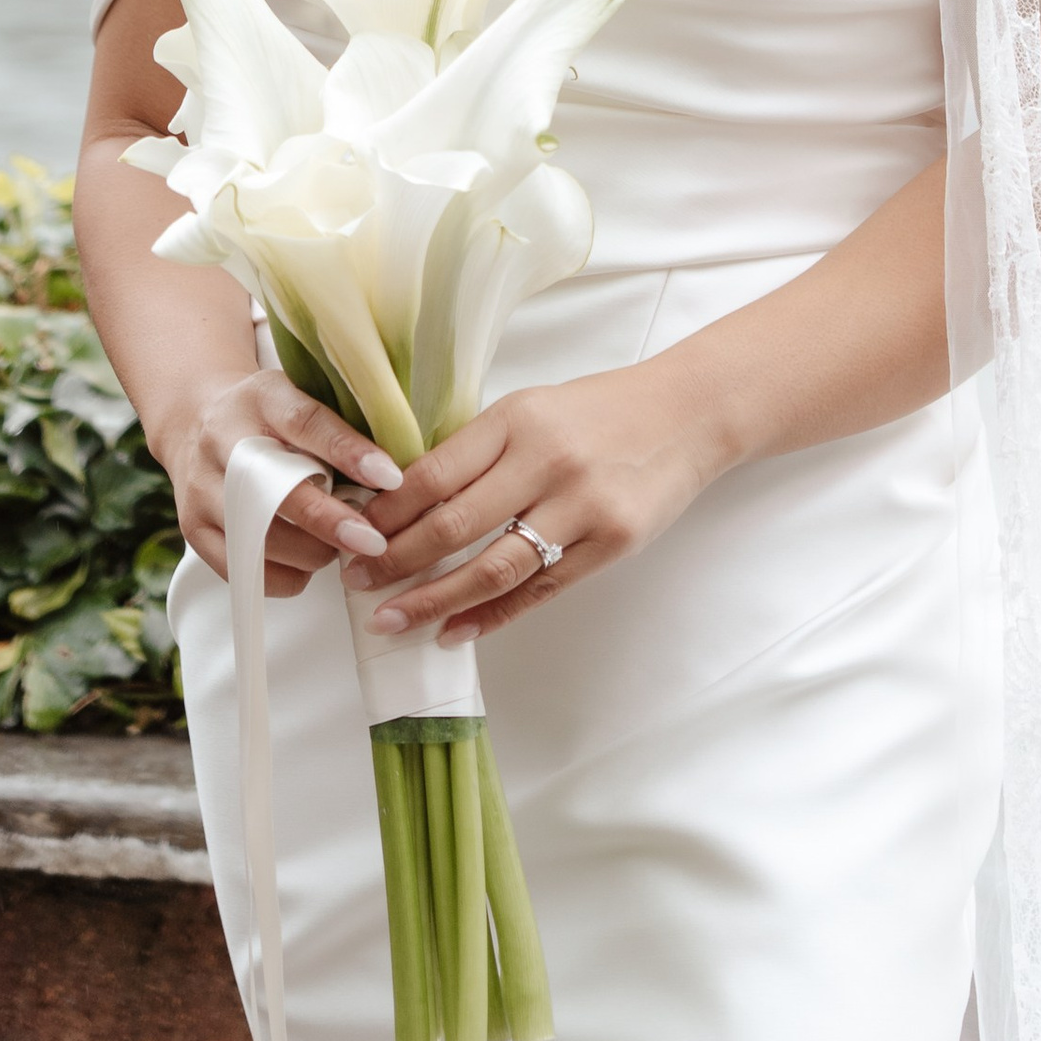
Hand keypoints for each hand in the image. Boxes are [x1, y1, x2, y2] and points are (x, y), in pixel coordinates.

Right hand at [153, 369, 405, 594]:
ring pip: (261, 539)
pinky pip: (245, 571)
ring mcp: (203, 488)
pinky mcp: (194, 530)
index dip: (349, 451)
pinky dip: (286, 576)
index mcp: (262, 397)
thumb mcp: (299, 397)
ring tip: (343, 548)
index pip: (306, 422)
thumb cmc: (269, 415)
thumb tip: (397, 471)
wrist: (196, 423)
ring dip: (312, 553)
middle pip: (277, 492)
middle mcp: (223, 440)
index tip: (391, 478)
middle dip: (331, 523)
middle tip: (374, 541)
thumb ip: (339, 425)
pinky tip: (308, 563)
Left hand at [343, 364, 714, 645]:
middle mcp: (546, 460)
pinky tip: (456, 631)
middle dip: (397, 559)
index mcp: (517, 419)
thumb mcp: (532, 409)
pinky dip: (492, 616)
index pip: (435, 472)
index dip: (388, 511)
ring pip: (493, 567)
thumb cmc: (598, 412)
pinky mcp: (612, 543)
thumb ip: (479, 450)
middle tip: (358, 582)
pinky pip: (539, 590)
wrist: (686, 413)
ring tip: (392, 619)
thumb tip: (405, 501)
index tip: (354, 533)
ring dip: (435, 599)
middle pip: (454, 525)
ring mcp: (582, 506)